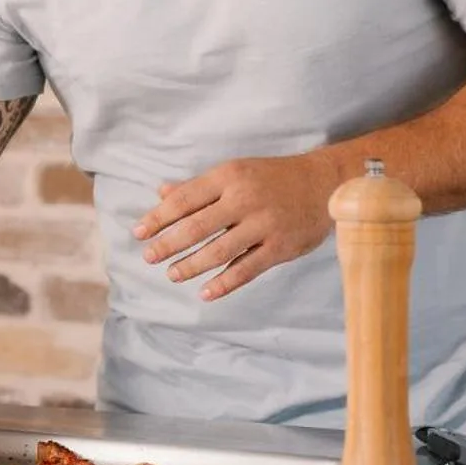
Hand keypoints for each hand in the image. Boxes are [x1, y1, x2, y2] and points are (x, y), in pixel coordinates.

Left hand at [131, 153, 338, 300]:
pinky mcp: (281, 247)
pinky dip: (224, 283)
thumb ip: (198, 186)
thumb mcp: (234, 172)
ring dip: (191, 265)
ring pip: (219, 251)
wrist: (327, 183)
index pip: (184, 200)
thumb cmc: (272, 177)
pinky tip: (205, 292)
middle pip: (196, 227)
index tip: (138, 232)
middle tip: (148, 257)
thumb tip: (161, 193)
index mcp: (228, 177)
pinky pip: (247, 269)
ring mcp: (263, 225)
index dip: (158, 218)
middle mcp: (243, 200)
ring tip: (172, 274)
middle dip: (168, 244)